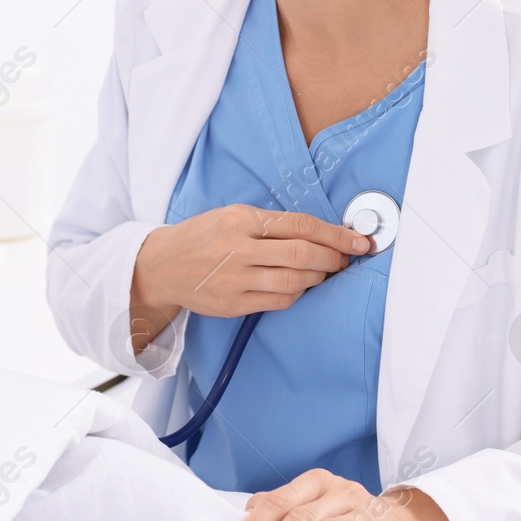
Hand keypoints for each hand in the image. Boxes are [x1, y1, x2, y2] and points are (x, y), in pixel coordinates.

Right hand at [134, 206, 369, 323]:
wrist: (162, 265)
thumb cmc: (203, 236)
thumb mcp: (232, 216)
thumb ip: (271, 224)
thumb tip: (321, 233)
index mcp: (239, 219)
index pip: (300, 225)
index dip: (335, 234)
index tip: (358, 240)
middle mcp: (236, 248)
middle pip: (302, 255)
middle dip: (334, 258)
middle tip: (346, 258)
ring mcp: (233, 279)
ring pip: (294, 281)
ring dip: (318, 277)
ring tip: (324, 271)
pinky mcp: (232, 304)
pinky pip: (279, 301)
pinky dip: (298, 293)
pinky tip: (299, 284)